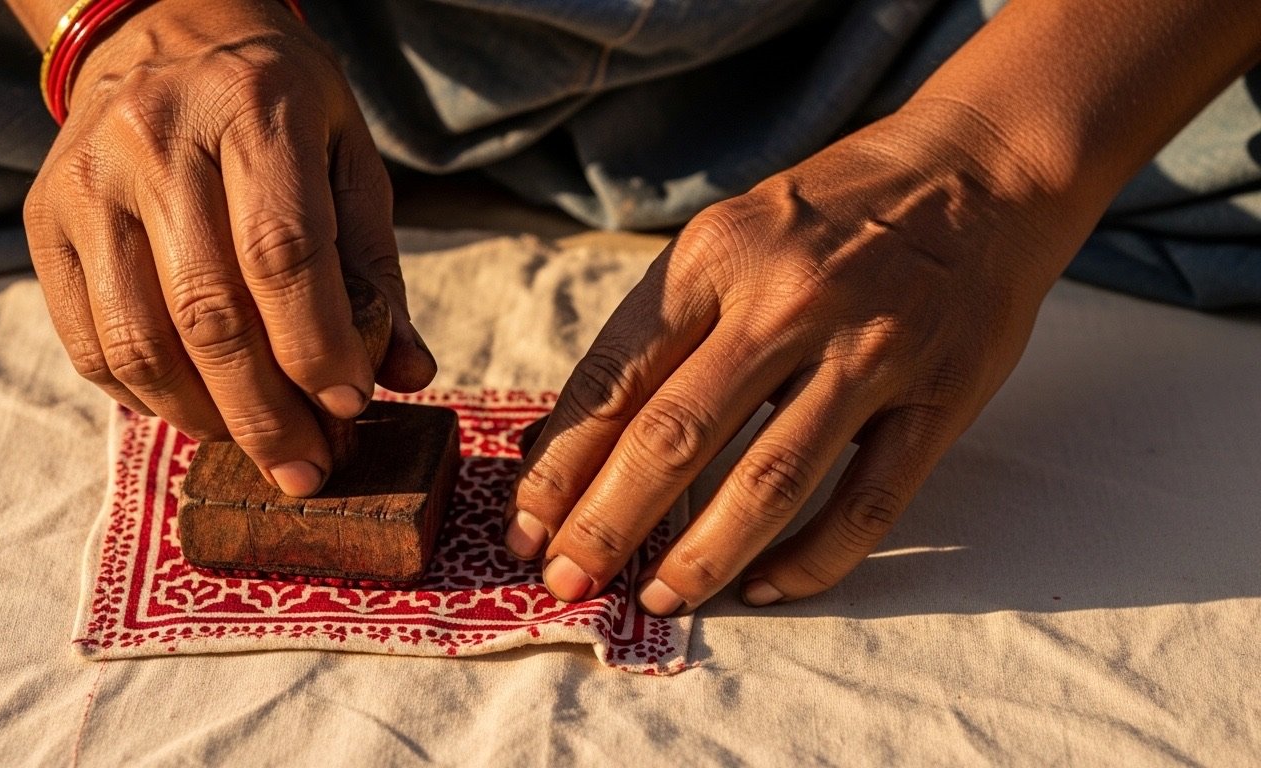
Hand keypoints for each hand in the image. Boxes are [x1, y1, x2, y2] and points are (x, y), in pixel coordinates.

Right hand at [24, 0, 434, 496]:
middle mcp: (157, 139)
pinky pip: (89, 341)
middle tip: (308, 468)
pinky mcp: (42, 218)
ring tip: (257, 445)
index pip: (282, 253)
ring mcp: (87, 180)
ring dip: (205, 418)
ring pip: (140, 339)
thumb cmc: (277, 105)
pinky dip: (146, 398)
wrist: (164, 32)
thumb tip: (404, 374)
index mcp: (253, 109)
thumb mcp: (347, 158)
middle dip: (266, 412)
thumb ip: (375, 267)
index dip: (317, 345)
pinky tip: (195, 411)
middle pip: (209, 311)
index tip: (351, 406)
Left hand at [506, 105, 1086, 612]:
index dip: (560, 467)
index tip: (524, 530)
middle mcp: (787, 300)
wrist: (979, 170)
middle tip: (566, 584)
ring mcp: (870, 350)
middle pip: (676, 436)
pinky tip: (764, 587)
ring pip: (769, 480)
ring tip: (656, 599)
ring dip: (700, 556)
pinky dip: (811, 560)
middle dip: (607, 524)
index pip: (615, 379)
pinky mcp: (940, 397)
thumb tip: (568, 441)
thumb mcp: (727, 236)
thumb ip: (657, 329)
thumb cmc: (829, 213)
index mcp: (717, 255)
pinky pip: (867, 503)